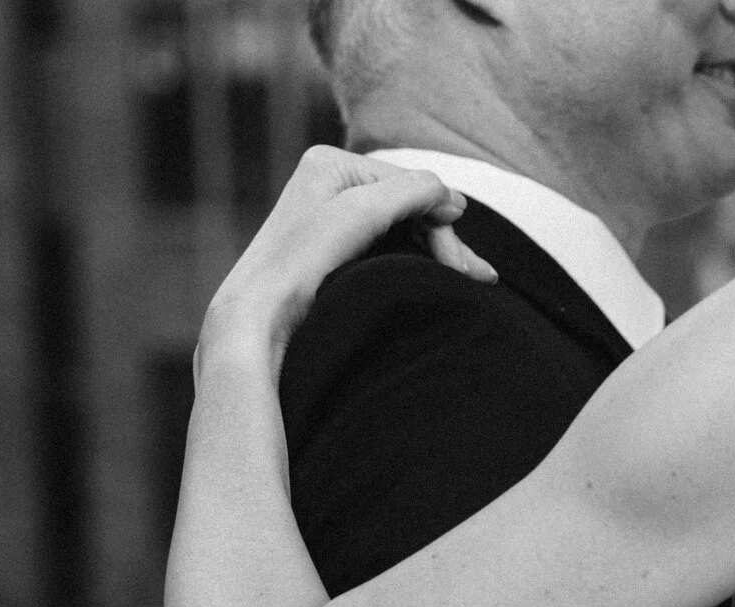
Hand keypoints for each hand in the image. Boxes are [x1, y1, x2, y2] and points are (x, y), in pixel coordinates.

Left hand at [200, 146, 496, 376]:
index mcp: (331, 162)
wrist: (254, 317)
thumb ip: (413, 190)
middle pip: (407, 206)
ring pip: (399, 229)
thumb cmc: (301, 262)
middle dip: (443, 241)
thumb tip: (451, 199)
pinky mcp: (327, 251)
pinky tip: (431, 278)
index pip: (411, 184)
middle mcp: (327, 183)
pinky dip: (411, 261)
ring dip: (433, 254)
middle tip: (480, 278)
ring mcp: (327, 217)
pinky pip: (384, 246)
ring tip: (467, 282)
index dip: (443, 222)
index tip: (466, 268)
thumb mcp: (363, 210)